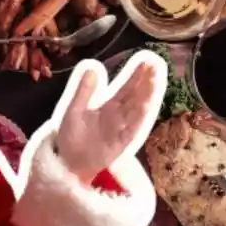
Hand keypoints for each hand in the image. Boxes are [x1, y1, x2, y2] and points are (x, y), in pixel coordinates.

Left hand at [55, 62, 159, 182]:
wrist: (68, 163)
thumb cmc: (72, 138)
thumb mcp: (74, 109)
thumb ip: (84, 90)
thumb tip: (93, 67)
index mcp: (109, 107)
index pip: (126, 88)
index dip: (136, 75)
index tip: (147, 62)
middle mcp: (119, 116)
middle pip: (135, 96)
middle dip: (146, 81)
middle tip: (156, 65)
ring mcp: (121, 129)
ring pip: (137, 109)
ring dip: (146, 95)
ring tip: (155, 79)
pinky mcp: (120, 142)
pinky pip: (132, 128)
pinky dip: (139, 117)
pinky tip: (146, 104)